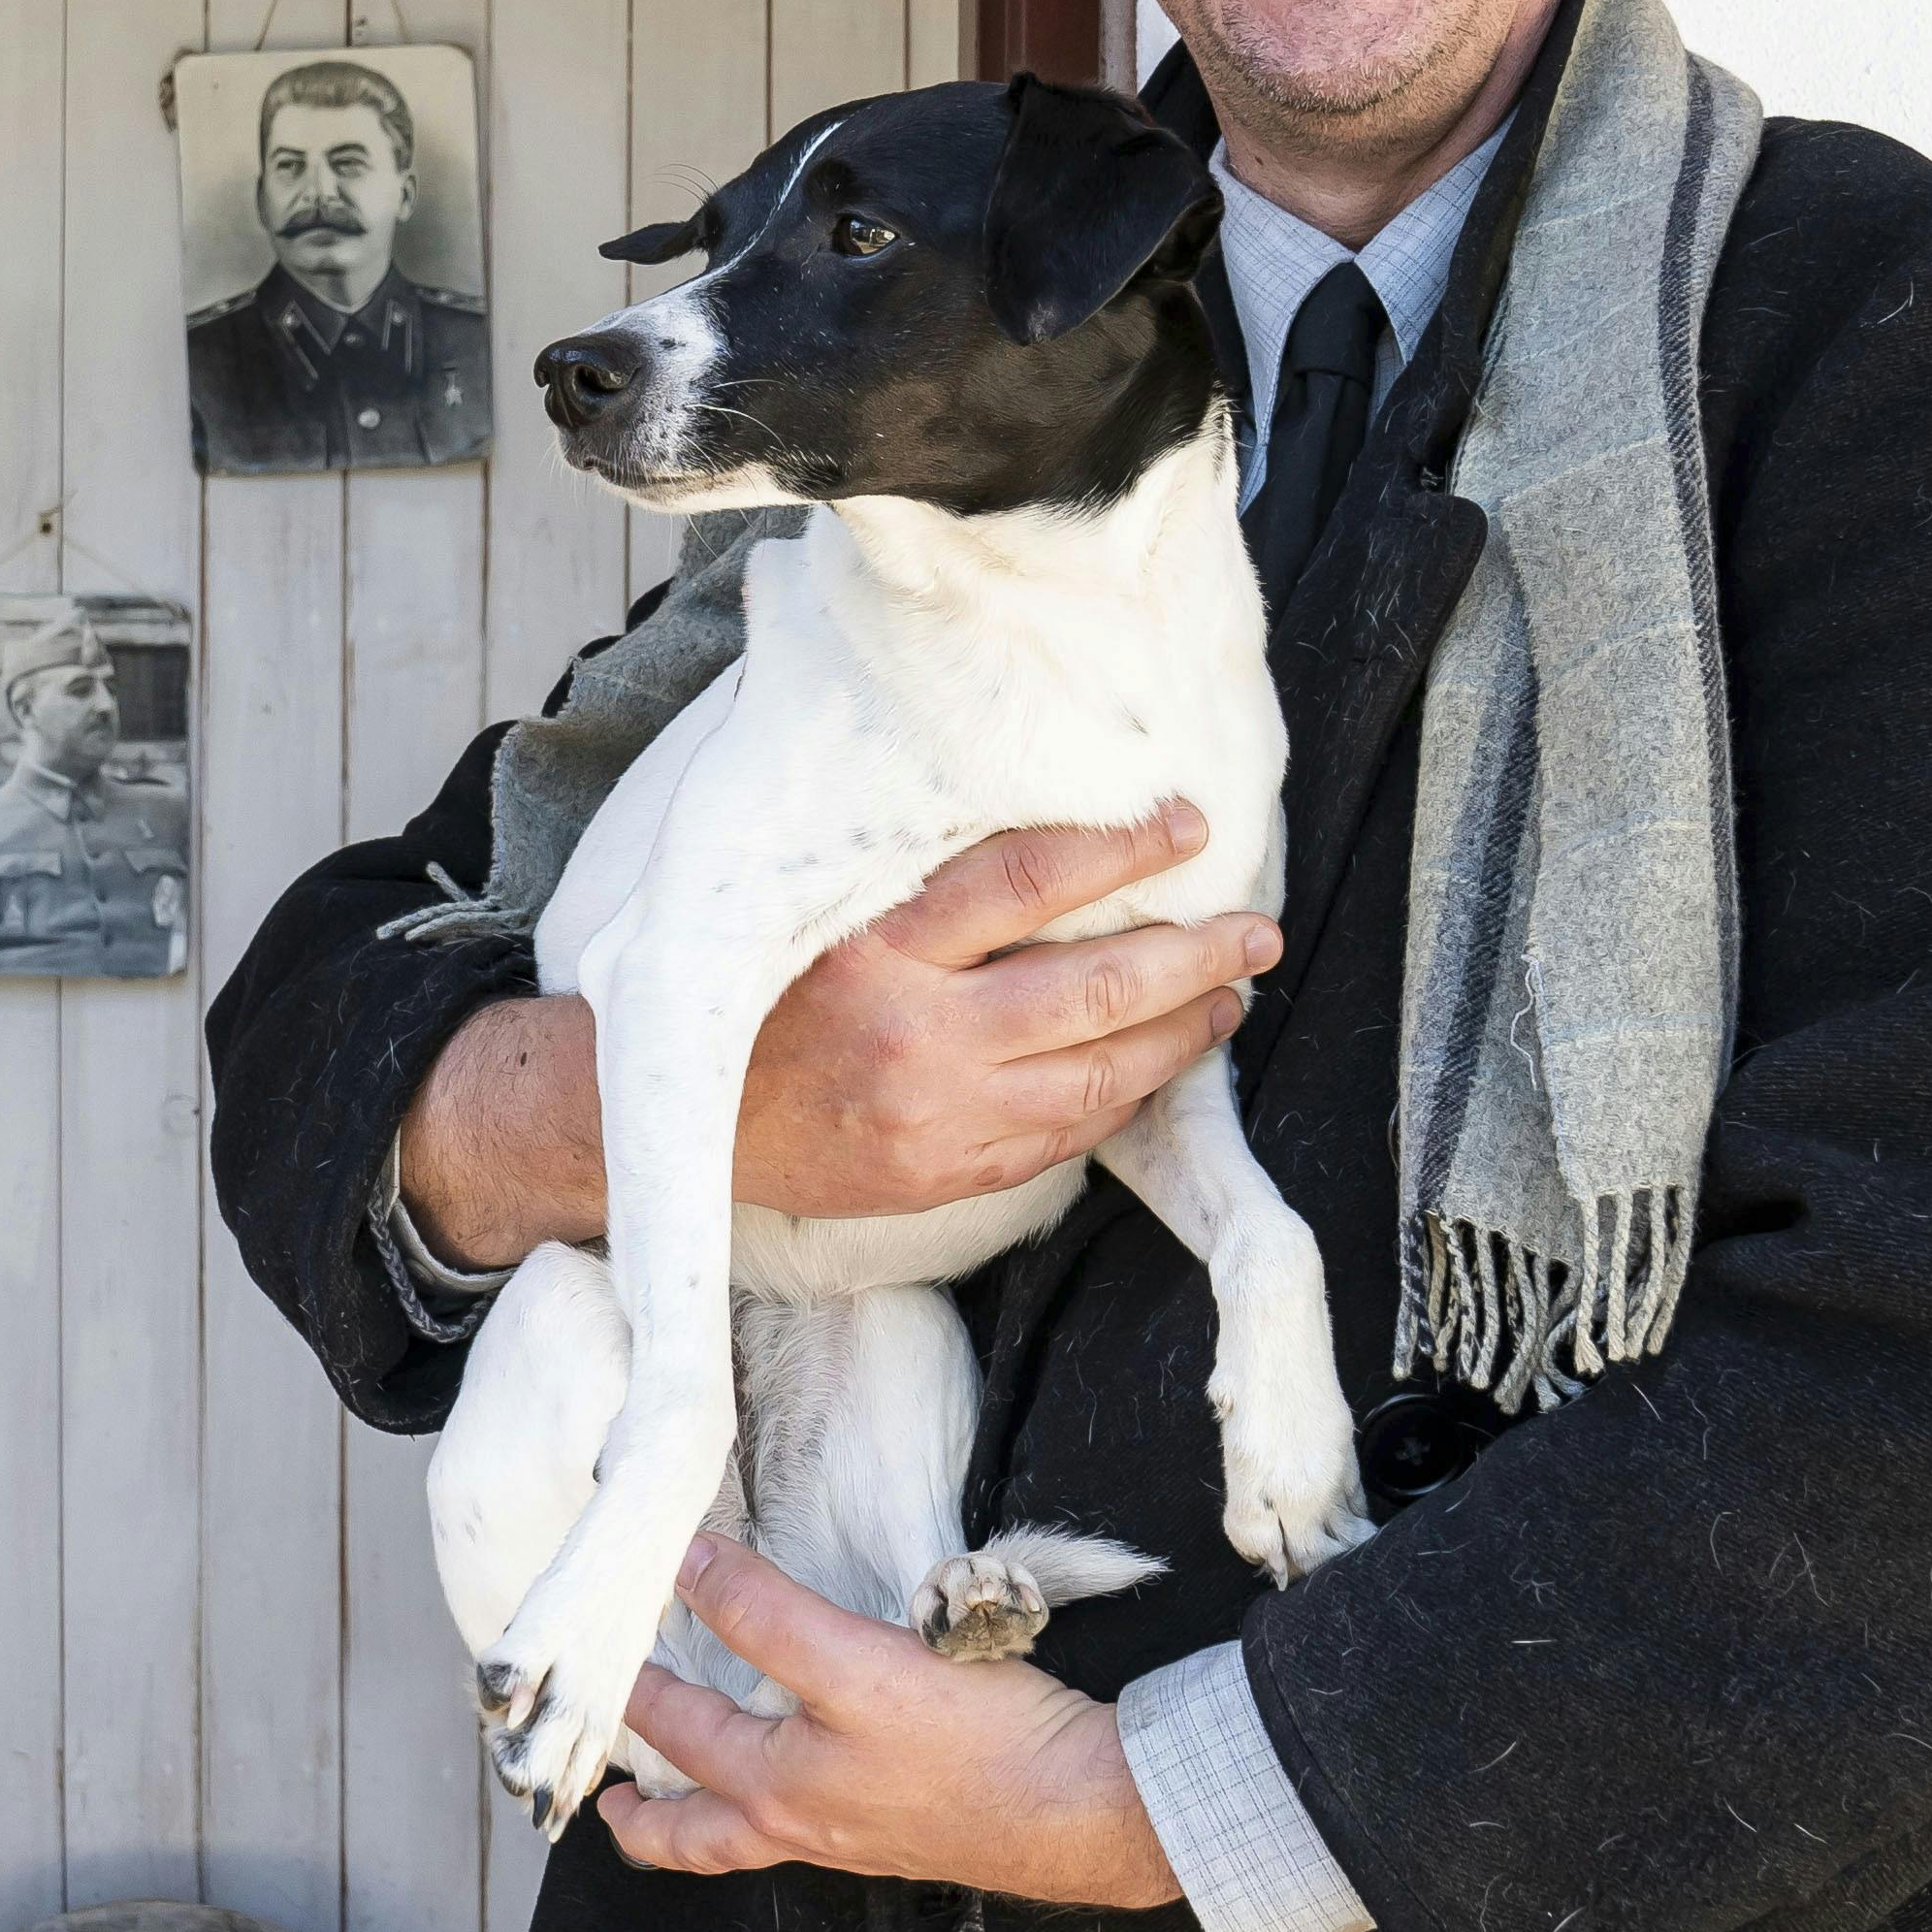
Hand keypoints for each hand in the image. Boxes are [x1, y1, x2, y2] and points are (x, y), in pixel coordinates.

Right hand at [397, 803, 1275, 1265]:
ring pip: (1100, 1072)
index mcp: (877, 942)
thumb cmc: (751, 989)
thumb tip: (981, 756)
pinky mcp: (945, 1175)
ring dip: (1180, 1030)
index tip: (1184, 823)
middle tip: (1256, 928)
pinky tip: (1156, 1064)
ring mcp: (938, 1114)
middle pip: (1094, 986)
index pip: (1029, 878)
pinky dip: (1122, 1096)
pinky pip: (1065, 1137)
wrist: (674, 1118)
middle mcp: (915, 1030)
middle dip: (1195, 955)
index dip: (1122, 848)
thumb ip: (896, 850)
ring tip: (1229, 994)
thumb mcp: (806, 897)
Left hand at [599, 1538, 1181, 1905]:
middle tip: (607, 1794)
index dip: (643, 1662)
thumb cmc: (975, 1742)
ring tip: (664, 1806)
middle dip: (642, 1813)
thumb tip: (691, 1567)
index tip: (618, 1622)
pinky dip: (764, 1817)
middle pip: (693, 1833)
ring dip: (694, 1827)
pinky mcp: (899, 1834)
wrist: (1083, 1808)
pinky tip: (782, 1784)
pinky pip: (802, 1832)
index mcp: (776, 1789)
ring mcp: (850, 1839)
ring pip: (743, 1843)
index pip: (681, 1721)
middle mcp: (803, 1827)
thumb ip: (765, 1614)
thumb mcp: (856, 1661)